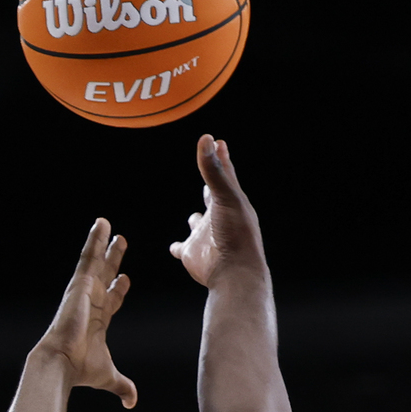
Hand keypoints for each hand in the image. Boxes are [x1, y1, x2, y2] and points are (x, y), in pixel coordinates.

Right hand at [36, 219, 136, 407]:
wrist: (61, 362)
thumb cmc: (81, 370)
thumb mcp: (109, 377)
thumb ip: (123, 386)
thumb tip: (132, 402)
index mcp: (97, 322)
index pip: (111, 302)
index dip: (119, 291)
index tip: (126, 280)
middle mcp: (90, 303)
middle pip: (104, 276)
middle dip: (112, 261)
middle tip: (120, 244)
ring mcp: (85, 292)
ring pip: (95, 262)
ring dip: (102, 244)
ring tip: (108, 225)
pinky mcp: (80, 284)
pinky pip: (89, 256)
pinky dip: (95, 239)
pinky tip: (102, 224)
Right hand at [170, 134, 257, 287]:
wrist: (233, 273)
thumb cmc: (236, 234)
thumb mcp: (225, 197)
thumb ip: (213, 170)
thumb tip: (206, 138)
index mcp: (231, 202)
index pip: (226, 174)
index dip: (221, 158)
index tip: (219, 143)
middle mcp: (218, 217)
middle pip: (213, 197)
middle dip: (211, 184)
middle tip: (208, 174)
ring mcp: (204, 236)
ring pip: (198, 224)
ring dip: (196, 219)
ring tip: (195, 216)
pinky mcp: (192, 252)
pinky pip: (182, 248)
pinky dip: (177, 247)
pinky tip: (174, 246)